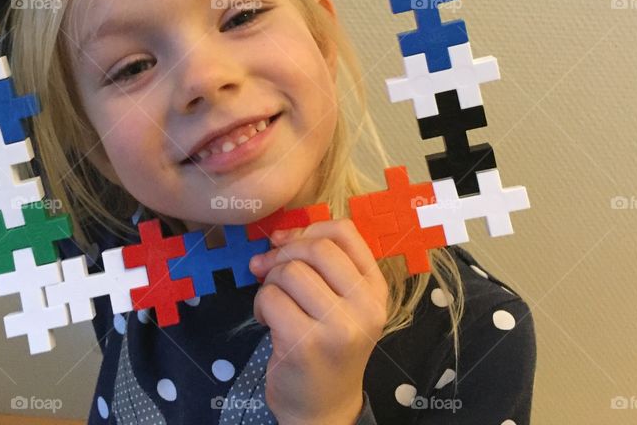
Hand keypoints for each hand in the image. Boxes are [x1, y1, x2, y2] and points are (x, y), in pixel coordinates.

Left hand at [248, 219, 387, 424]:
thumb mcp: (342, 304)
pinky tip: (269, 322)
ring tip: (273, 305)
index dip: (307, 229)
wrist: (323, 409)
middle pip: (315, 248)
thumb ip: (322, 266)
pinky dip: (260, 305)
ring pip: (289, 272)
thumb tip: (279, 236)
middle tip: (267, 271)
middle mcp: (365, 307)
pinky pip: (271, 297)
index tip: (286, 242)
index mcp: (376, 290)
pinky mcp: (306, 343)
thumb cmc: (327, 348)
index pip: (345, 232)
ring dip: (269, 283)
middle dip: (282, 254)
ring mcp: (338, 327)